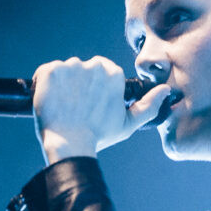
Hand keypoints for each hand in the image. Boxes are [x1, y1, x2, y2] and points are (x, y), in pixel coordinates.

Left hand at [32, 56, 170, 164]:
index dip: (94, 88)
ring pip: (65, 71)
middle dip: (79, 84)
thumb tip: (165, 91)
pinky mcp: (50, 71)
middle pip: (83, 70)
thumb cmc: (99, 135)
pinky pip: (46, 73)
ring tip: (63, 106)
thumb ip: (149, 105)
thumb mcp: (129, 123)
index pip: (101, 72)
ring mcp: (70, 67)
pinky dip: (46, 84)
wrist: (69, 145)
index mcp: (113, 73)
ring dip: (63, 85)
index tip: (90, 103)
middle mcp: (93, 65)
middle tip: (76, 107)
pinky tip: (51, 101)